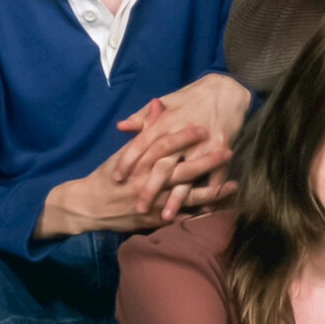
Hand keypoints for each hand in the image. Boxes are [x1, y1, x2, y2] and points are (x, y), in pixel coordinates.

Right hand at [34, 117, 226, 237]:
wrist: (90, 206)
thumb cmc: (108, 175)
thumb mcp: (124, 150)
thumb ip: (144, 128)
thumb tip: (157, 104)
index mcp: (139, 162)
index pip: (166, 145)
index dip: (185, 136)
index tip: (203, 127)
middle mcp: (148, 182)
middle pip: (183, 170)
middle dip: (207, 161)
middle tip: (227, 150)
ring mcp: (153, 203)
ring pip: (188, 197)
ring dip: (213, 191)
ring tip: (234, 186)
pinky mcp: (155, 219)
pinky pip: (182, 218)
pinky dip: (201, 215)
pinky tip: (218, 209)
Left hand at [111, 74, 249, 213]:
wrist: (226, 90)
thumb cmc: (192, 97)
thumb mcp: (167, 101)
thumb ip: (143, 116)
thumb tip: (121, 126)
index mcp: (167, 121)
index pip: (142, 143)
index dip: (128, 160)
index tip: (117, 177)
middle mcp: (183, 134)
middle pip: (163, 164)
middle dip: (150, 187)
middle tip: (138, 206)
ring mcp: (204, 144)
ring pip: (187, 175)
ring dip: (177, 197)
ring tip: (165, 216)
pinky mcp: (222, 150)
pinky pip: (216, 176)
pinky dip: (210, 194)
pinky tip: (200, 210)